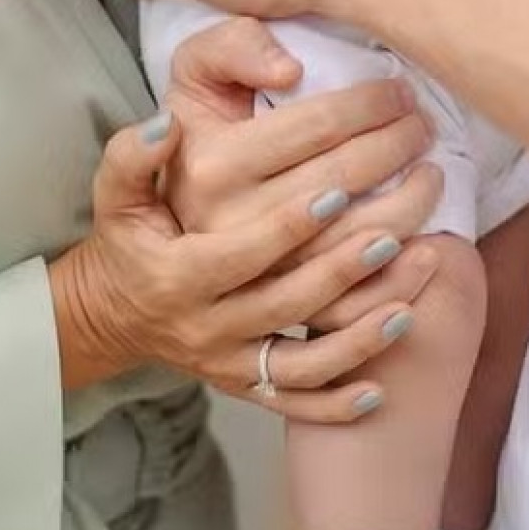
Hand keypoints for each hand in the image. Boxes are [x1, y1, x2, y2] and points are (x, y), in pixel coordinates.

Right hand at [52, 21, 442, 421]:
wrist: (114, 311)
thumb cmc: (130, 236)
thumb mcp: (117, 191)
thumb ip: (135, 155)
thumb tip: (168, 125)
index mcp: (178, 272)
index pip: (242, 249)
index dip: (291, 222)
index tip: (341, 188)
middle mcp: (205, 324)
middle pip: (287, 301)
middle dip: (347, 266)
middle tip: (402, 228)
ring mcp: (228, 362)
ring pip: (302, 361)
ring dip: (361, 334)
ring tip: (414, 296)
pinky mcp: (244, 387)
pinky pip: (296, 402)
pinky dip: (338, 403)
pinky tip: (384, 387)